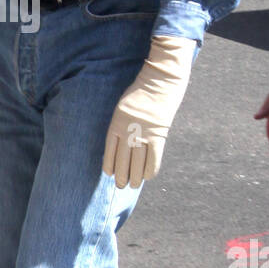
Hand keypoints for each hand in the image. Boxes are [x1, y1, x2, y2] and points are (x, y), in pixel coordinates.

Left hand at [103, 36, 194, 188]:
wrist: (159, 81)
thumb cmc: (141, 92)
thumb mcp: (124, 106)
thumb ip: (122, 123)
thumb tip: (123, 142)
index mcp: (117, 122)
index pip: (110, 149)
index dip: (109, 164)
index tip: (109, 174)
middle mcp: (129, 130)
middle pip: (123, 159)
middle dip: (122, 175)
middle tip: (121, 186)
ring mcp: (144, 133)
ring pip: (138, 161)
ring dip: (135, 176)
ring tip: (133, 185)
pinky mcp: (159, 134)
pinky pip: (154, 157)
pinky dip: (150, 169)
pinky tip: (147, 177)